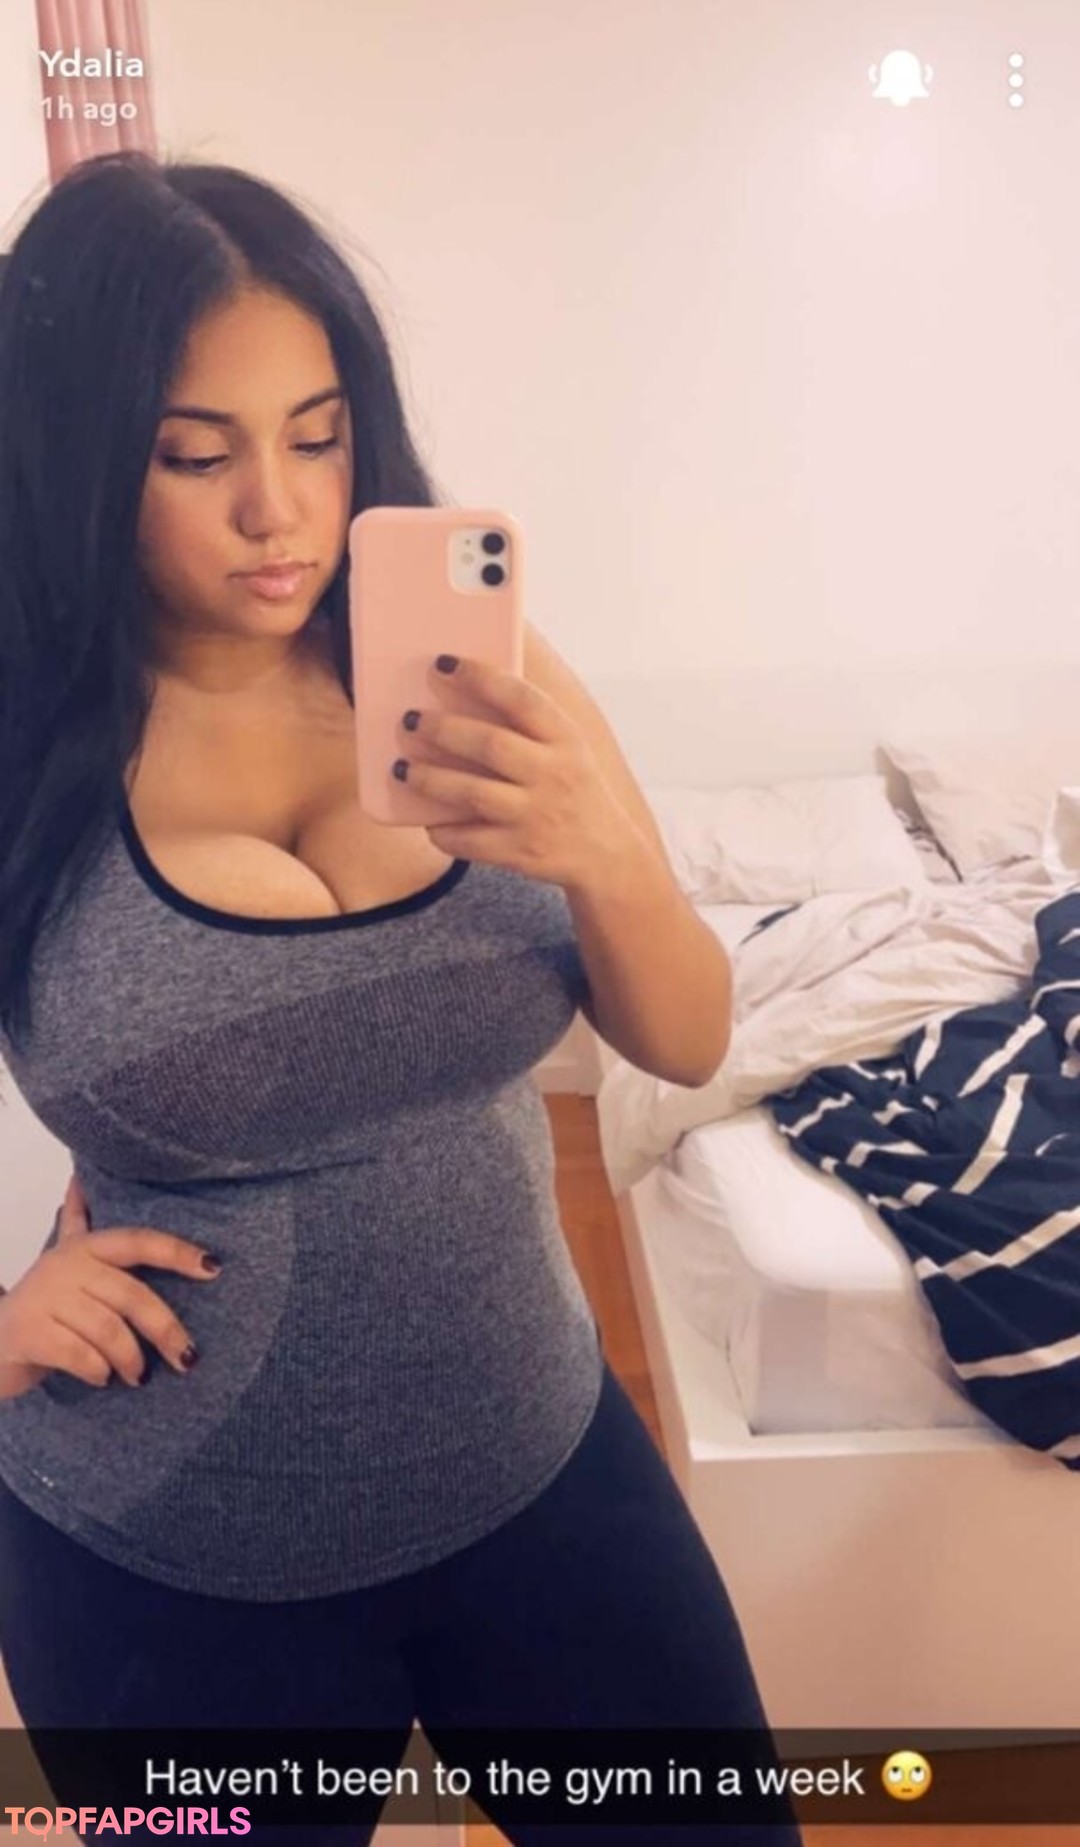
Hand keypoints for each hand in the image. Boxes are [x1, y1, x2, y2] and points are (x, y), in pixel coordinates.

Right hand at [0, 1174, 221, 1398]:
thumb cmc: (43, 1301)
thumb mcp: (62, 1258)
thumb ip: (78, 1223)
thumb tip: (79, 1179)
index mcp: (85, 1247)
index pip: (140, 1241)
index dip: (178, 1252)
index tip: (214, 1267)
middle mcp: (66, 1265)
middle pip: (132, 1295)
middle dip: (165, 1330)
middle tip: (186, 1359)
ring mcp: (45, 1297)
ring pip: (108, 1330)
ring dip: (130, 1358)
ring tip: (138, 1375)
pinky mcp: (30, 1332)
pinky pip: (80, 1354)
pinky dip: (98, 1371)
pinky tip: (103, 1379)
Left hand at [397, 655, 639, 889]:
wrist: (606, 854)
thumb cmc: (572, 789)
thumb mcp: (567, 749)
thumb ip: (528, 724)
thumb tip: (461, 693)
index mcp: (566, 739)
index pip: (521, 698)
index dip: (480, 677)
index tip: (442, 663)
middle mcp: (553, 775)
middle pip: (489, 744)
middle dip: (442, 728)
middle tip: (409, 718)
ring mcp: (536, 816)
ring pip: (472, 793)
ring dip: (429, 778)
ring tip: (400, 768)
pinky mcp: (520, 852)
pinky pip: (469, 840)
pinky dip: (442, 830)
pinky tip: (426, 820)